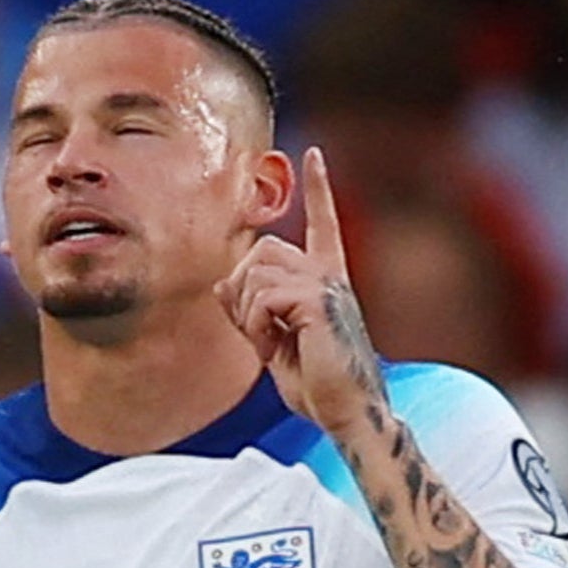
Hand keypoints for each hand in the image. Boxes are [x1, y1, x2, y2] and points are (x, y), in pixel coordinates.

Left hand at [215, 148, 386, 435]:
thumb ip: (251, 311)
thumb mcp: (274, 343)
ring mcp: (325, 287)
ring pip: (257, 272)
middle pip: (263, 247)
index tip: (314, 154)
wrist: (347, 413)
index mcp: (325, 282)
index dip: (318, 189)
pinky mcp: (318, 303)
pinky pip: (263, 298)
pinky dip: (255, 327)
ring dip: (248, 314)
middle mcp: (328, 277)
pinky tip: (271, 349)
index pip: (322, 224)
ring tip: (267, 345)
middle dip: (242, 286)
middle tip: (254, 328)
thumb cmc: (317, 385)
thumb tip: (219, 285)